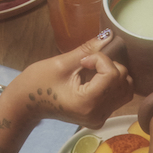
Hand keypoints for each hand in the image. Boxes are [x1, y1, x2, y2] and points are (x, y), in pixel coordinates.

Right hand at [12, 34, 132, 126]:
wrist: (27, 104)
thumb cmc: (38, 83)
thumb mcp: (62, 63)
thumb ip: (88, 49)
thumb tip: (110, 35)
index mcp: (88, 103)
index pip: (112, 74)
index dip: (101, 59)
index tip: (83, 60)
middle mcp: (98, 115)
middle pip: (123, 82)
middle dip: (109, 66)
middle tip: (87, 65)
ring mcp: (100, 118)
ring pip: (125, 90)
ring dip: (112, 75)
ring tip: (92, 73)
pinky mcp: (100, 117)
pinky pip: (118, 97)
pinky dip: (110, 84)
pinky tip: (93, 81)